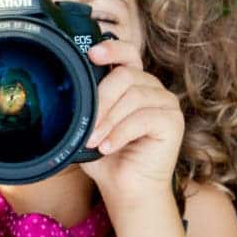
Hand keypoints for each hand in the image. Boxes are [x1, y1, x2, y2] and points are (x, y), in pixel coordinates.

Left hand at [80, 39, 183, 211]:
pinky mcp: (173, 122)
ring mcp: (166, 103)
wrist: (125, 188)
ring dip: (108, 120)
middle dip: (101, 100)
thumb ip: (84, 104)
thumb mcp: (89, 125)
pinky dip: (121, 132)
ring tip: (94, 141)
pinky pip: (143, 117)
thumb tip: (63, 90)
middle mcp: (152, 88)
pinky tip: (108, 147)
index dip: (112, 48)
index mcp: (133, 83)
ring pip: (133, 96)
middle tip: (87, 126)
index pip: (128, 54)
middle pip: (125, 75)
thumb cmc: (106, 157)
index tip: (92, 54)